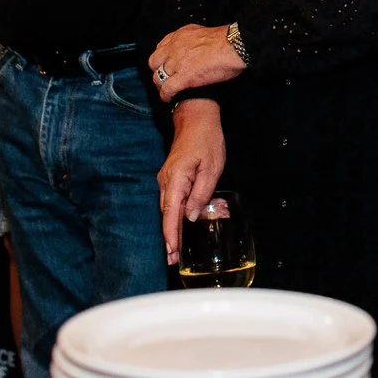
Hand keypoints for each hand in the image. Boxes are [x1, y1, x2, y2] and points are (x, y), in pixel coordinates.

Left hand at [149, 22, 245, 99]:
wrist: (234, 47)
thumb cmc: (227, 41)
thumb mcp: (204, 33)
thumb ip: (194, 39)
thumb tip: (196, 47)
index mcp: (181, 36)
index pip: (161, 47)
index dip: (163, 58)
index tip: (166, 63)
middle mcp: (175, 48)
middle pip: (154, 62)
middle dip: (158, 71)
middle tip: (165, 78)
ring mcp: (177, 63)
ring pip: (158, 77)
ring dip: (161, 85)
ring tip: (167, 91)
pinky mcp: (183, 77)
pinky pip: (167, 89)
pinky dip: (166, 95)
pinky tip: (169, 98)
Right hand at [156, 98, 226, 261]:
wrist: (196, 117)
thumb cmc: (206, 140)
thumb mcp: (211, 167)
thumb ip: (201, 193)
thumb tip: (192, 217)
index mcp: (176, 179)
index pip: (170, 213)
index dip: (170, 234)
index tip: (171, 252)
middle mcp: (165, 181)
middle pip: (165, 214)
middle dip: (169, 238)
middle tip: (173, 260)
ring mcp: (166, 179)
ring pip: (166, 209)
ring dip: (170, 229)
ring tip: (174, 250)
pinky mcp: (170, 178)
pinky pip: (170, 201)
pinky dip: (172, 216)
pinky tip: (177, 227)